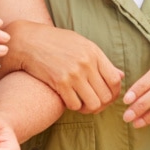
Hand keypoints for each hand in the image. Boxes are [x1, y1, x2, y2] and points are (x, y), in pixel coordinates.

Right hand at [5, 20, 123, 113]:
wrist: (28, 41)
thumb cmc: (56, 42)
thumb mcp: (82, 45)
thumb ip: (101, 61)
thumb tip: (121, 76)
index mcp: (94, 53)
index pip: (115, 81)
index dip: (114, 94)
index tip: (108, 97)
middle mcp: (86, 64)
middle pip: (106, 95)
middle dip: (102, 104)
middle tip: (94, 104)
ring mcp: (73, 74)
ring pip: (93, 104)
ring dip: (89, 108)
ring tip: (83, 104)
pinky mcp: (59, 83)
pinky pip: (75, 105)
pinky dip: (74, 106)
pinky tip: (69, 100)